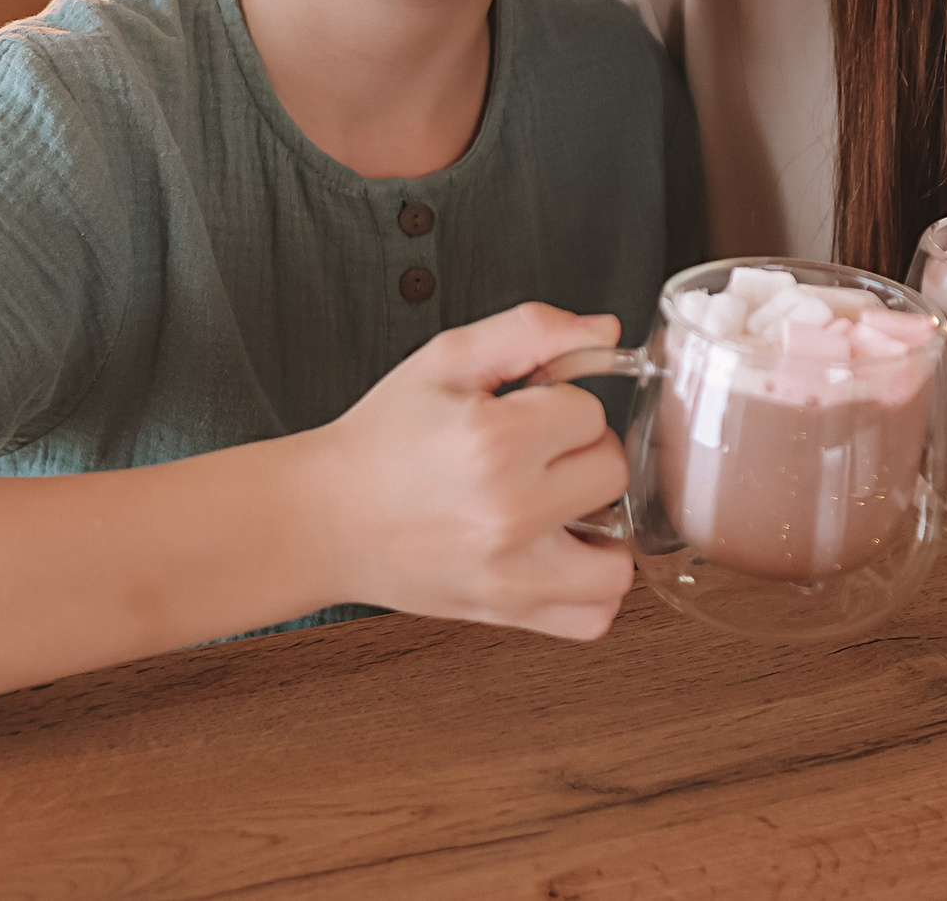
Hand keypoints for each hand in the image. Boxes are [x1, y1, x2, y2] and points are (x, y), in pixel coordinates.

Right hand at [309, 303, 635, 640]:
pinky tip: (558, 556)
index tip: (522, 413)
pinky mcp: (508, 613)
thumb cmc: (383, 439)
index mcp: (494, 441)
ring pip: (619, 557)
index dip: (559, 404)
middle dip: (579, 454)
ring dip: (599, 528)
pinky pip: (594, 616)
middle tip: (532, 454)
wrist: (326, 517)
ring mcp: (512, 574)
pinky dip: (588, 588)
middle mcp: (509, 513)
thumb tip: (606, 331)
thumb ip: (532, 330)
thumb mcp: (446, 359)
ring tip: (556, 508)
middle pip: (611, 473)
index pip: (590, 413)